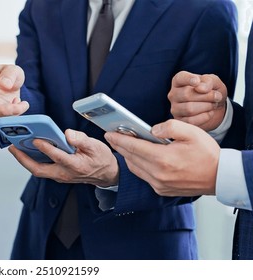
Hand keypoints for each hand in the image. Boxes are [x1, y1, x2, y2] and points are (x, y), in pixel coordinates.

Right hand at [0, 64, 28, 119]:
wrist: (14, 85)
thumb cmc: (10, 75)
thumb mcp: (13, 69)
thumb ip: (10, 74)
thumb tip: (4, 85)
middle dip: (6, 110)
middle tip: (22, 104)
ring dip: (14, 112)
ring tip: (20, 100)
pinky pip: (5, 120)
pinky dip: (17, 114)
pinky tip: (18, 104)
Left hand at [8, 129, 118, 185]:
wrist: (106, 174)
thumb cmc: (100, 158)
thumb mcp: (96, 146)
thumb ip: (81, 139)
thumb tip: (67, 134)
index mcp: (75, 165)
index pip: (57, 156)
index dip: (46, 148)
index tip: (36, 139)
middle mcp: (64, 173)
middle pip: (39, 169)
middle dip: (23, 159)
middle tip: (12, 147)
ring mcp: (60, 176)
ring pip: (38, 170)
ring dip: (25, 160)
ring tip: (14, 147)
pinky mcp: (57, 175)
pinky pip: (41, 169)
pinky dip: (32, 161)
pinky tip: (26, 150)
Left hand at [105, 119, 219, 195]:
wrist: (220, 177)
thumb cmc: (207, 154)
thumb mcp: (192, 132)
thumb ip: (169, 127)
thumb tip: (152, 130)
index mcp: (164, 159)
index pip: (134, 147)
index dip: (119, 139)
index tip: (109, 133)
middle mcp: (158, 174)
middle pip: (130, 157)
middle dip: (119, 146)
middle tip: (111, 136)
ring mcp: (159, 184)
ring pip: (134, 168)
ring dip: (127, 156)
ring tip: (123, 144)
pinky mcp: (161, 190)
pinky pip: (143, 176)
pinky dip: (137, 165)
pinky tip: (137, 157)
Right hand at [168, 71, 226, 130]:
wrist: (216, 107)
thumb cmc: (212, 91)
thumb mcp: (214, 82)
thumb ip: (208, 81)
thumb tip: (200, 88)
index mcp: (179, 81)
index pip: (180, 78)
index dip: (188, 79)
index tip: (197, 81)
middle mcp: (173, 94)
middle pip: (186, 95)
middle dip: (207, 96)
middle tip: (217, 96)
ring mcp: (175, 109)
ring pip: (189, 109)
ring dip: (207, 106)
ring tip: (213, 104)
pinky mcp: (180, 121)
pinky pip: (191, 120)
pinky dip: (205, 117)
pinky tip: (209, 113)